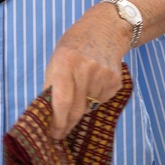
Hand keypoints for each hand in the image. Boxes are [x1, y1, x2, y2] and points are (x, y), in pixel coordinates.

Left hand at [42, 6, 128, 139]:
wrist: (106, 29)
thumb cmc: (75, 44)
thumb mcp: (57, 58)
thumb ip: (53, 84)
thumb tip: (49, 114)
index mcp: (65, 63)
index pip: (61, 102)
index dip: (58, 122)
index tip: (54, 135)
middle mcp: (85, 70)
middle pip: (76, 110)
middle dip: (67, 124)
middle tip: (61, 132)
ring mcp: (102, 77)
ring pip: (89, 107)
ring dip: (82, 106)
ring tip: (81, 88)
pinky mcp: (115, 82)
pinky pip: (101, 100)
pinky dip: (95, 97)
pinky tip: (94, 81)